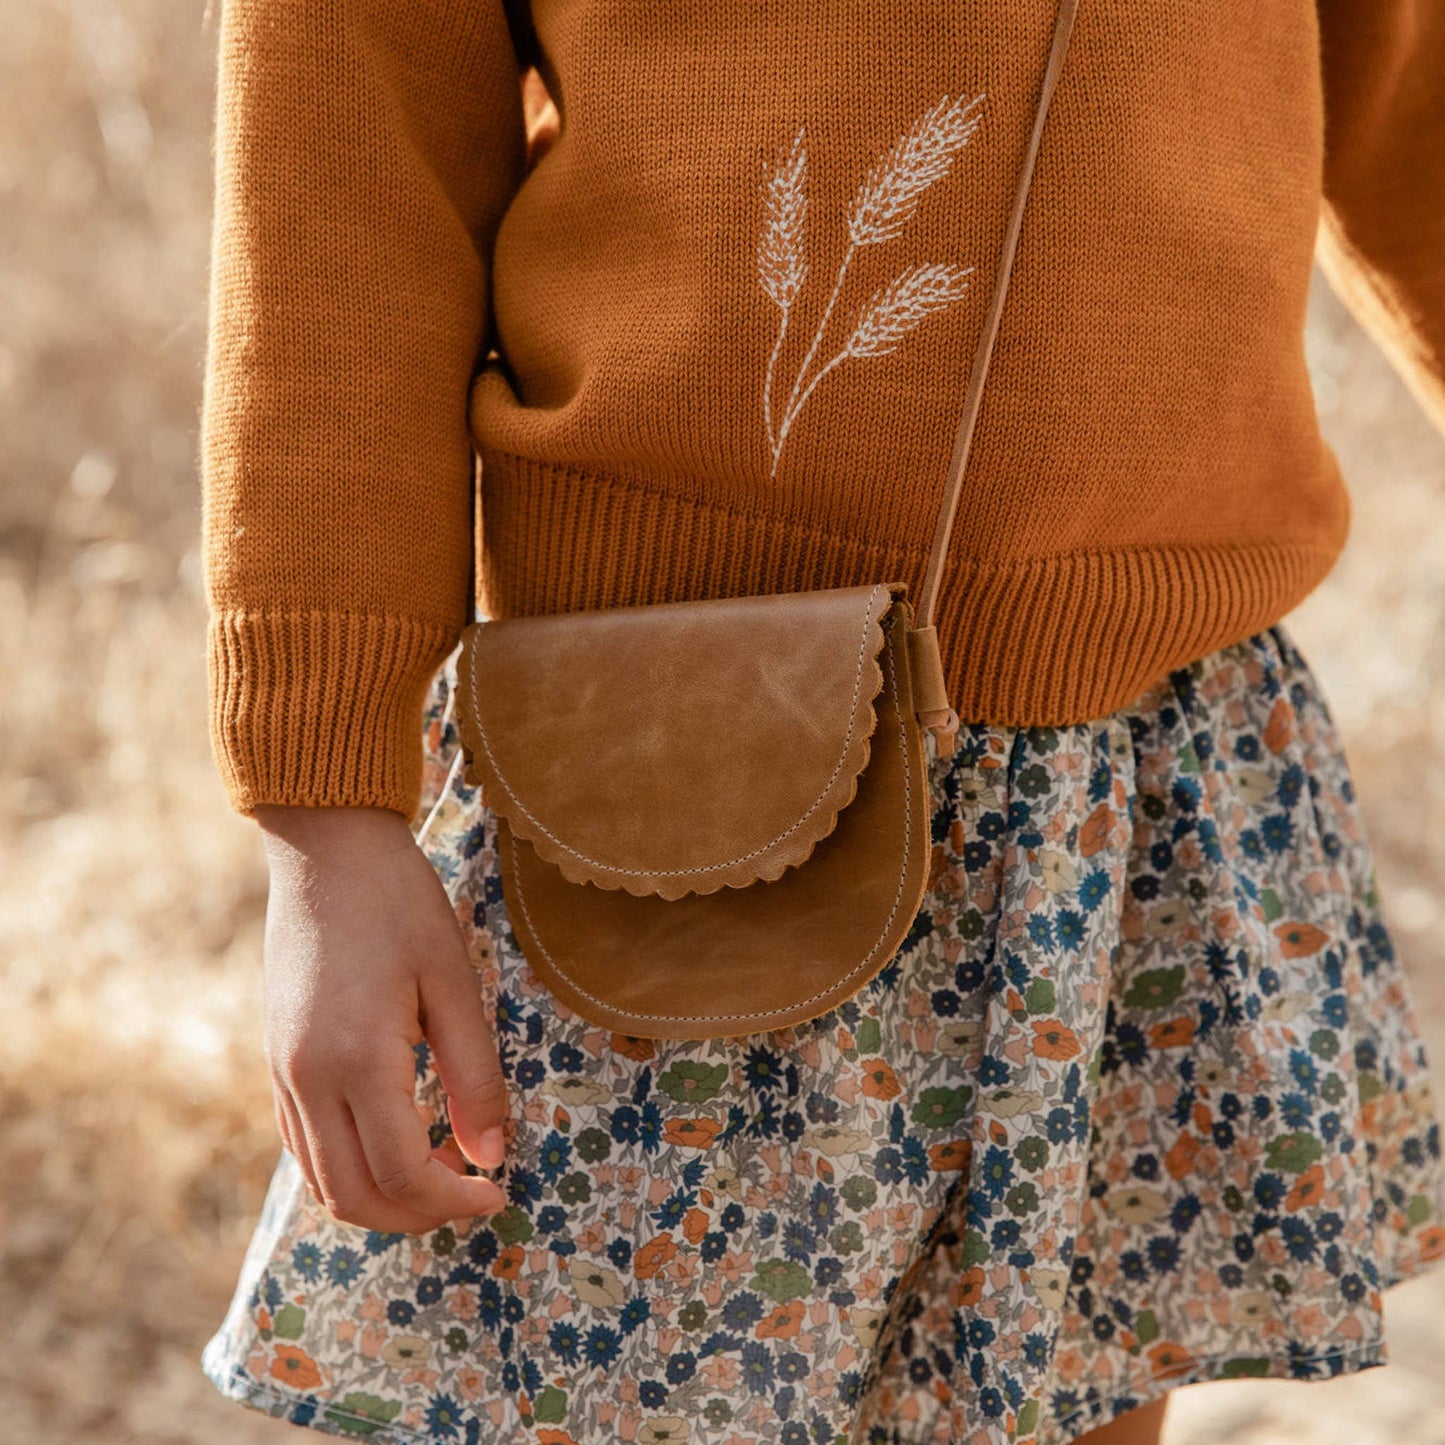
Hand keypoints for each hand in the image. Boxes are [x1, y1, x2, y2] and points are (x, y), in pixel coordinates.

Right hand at [254, 803, 508, 1233]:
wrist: (326, 850)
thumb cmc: (400, 904)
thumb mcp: (453, 984)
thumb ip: (474, 1076)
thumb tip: (492, 1155)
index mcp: (357, 1060)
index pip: (403, 1174)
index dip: (455, 1200)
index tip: (498, 1191)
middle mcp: (307, 1080)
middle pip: (355, 1197)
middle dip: (419, 1214)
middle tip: (473, 1190)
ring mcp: (282, 1074)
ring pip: (323, 1182)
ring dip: (383, 1197)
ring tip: (443, 1164)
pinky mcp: (275, 1062)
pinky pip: (305, 1146)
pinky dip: (350, 1166)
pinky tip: (399, 1137)